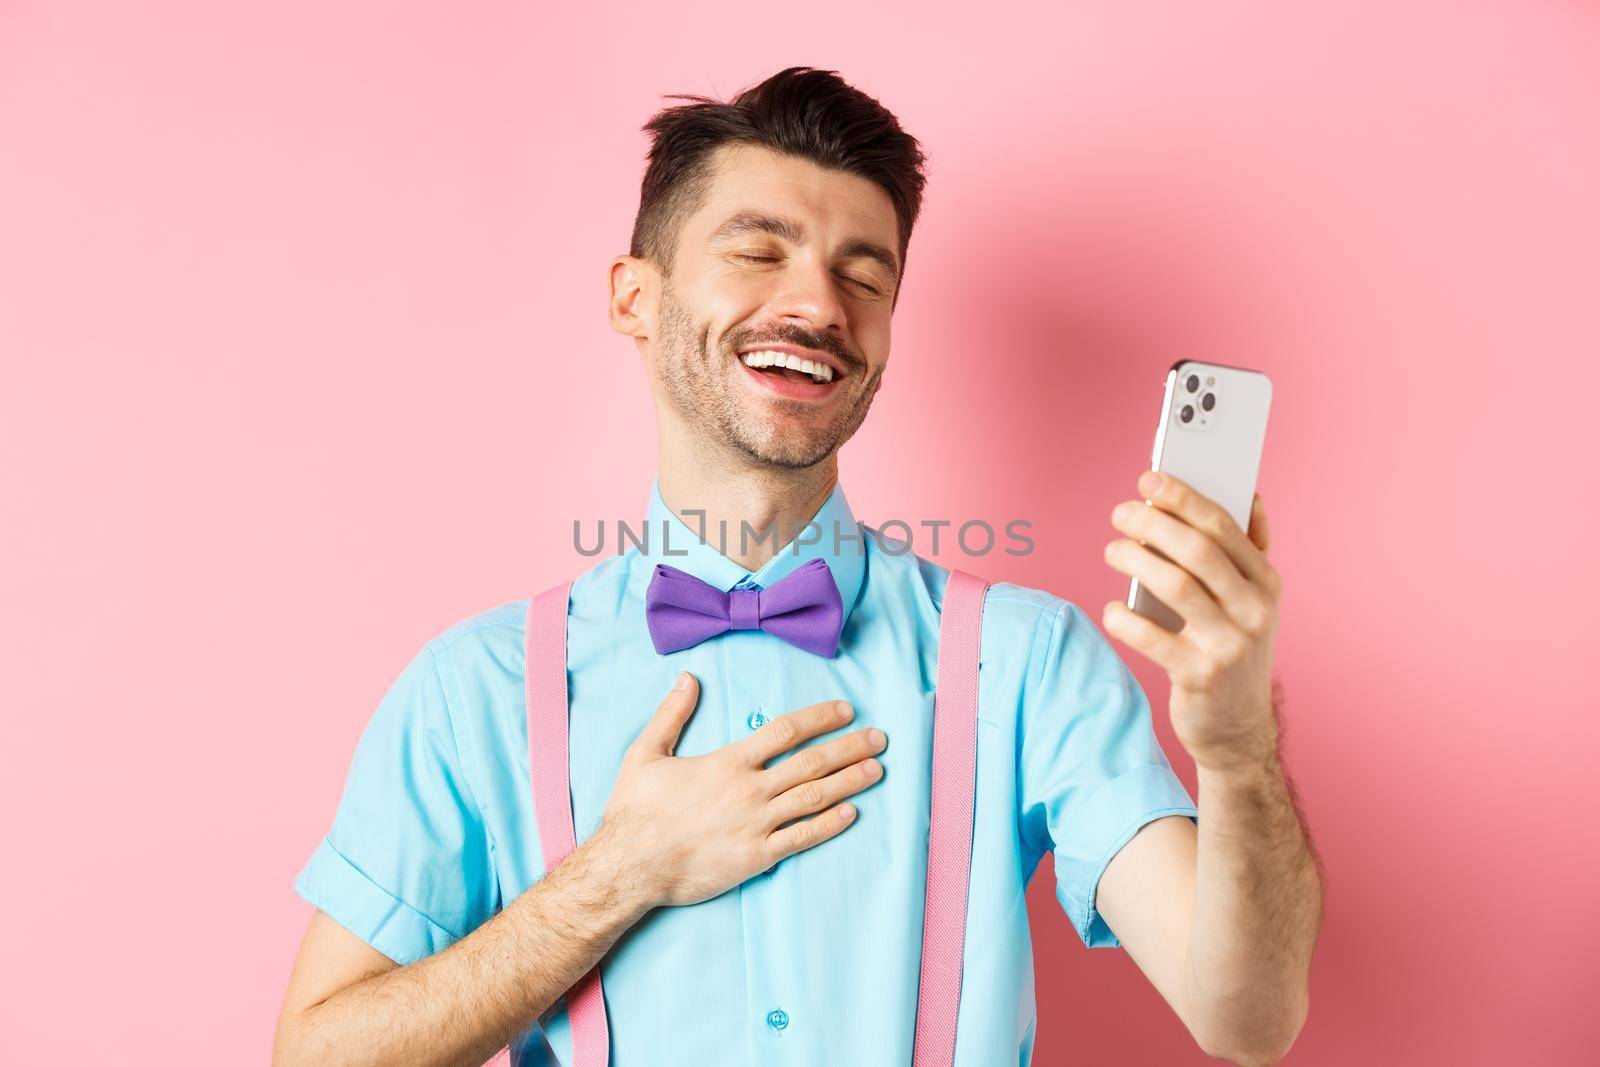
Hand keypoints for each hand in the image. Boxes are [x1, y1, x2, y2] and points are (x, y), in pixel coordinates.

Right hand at [593, 673, 887, 908]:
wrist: (629, 867)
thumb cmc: (635, 811)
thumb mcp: (645, 753)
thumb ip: (671, 714)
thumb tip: (688, 678)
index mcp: (728, 762)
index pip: (785, 731)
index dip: (820, 718)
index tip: (846, 711)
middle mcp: (749, 791)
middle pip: (811, 763)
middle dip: (849, 748)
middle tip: (880, 739)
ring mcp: (756, 826)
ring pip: (813, 798)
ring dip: (849, 782)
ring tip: (876, 770)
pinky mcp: (756, 858)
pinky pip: (801, 839)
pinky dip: (828, 825)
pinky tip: (851, 813)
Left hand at [1101, 470, 1281, 772]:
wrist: (1238, 728)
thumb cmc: (1233, 649)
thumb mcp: (1252, 601)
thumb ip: (1249, 551)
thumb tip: (1249, 495)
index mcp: (1266, 582)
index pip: (1224, 526)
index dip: (1183, 497)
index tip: (1150, 478)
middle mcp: (1254, 610)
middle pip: (1198, 550)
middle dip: (1153, 522)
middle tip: (1121, 513)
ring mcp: (1229, 645)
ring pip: (1174, 586)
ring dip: (1134, 560)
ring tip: (1113, 551)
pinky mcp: (1199, 676)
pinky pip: (1151, 637)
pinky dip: (1124, 620)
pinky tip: (1113, 611)